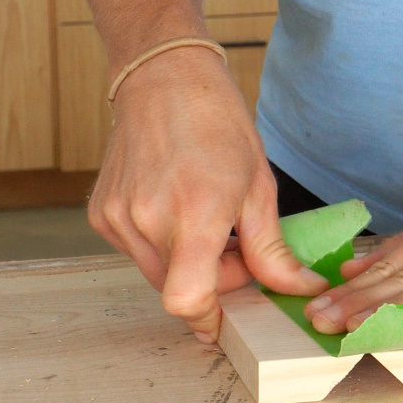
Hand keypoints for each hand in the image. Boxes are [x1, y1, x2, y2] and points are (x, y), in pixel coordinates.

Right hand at [88, 47, 328, 341]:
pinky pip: (137, 251)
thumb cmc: (220, 127)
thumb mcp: (260, 189)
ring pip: (157, 273)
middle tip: (237, 248)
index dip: (209, 320)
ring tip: (211, 223)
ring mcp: (118, 218)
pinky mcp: (102, 213)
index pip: (187, 299)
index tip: (228, 322)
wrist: (166, 81)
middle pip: (177, 290)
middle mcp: (147, 220)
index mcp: (194, 214)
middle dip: (213, 281)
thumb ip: (273, 250)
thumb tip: (300, 288)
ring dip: (188, 264)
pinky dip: (164, 245)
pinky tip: (180, 209)